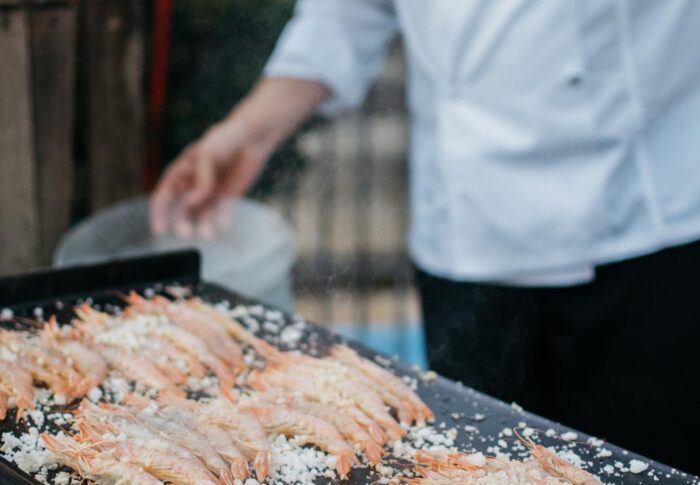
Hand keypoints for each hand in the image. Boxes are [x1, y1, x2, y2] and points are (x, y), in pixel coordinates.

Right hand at [150, 78, 329, 237]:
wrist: (251, 137)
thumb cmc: (224, 140)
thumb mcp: (207, 155)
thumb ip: (200, 179)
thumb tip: (191, 202)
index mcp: (181, 172)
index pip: (164, 196)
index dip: (159, 214)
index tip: (160, 231)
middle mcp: (193, 184)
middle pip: (181, 210)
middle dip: (181, 223)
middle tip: (185, 234)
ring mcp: (210, 191)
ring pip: (202, 214)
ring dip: (203, 225)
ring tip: (207, 234)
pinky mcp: (227, 195)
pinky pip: (222, 212)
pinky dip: (222, 220)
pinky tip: (224, 226)